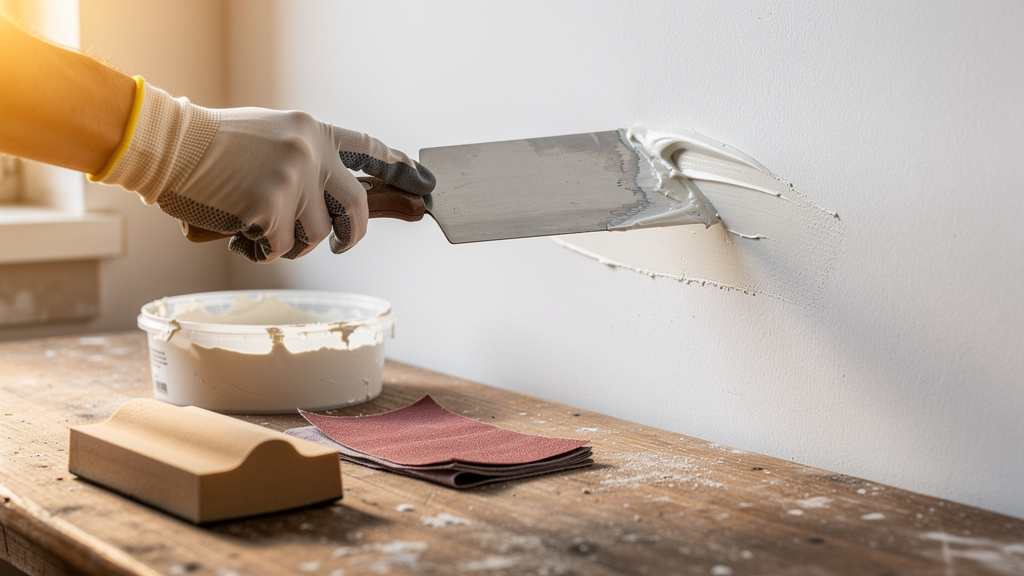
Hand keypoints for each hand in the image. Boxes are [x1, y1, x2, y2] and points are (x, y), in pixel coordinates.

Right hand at [92, 78, 433, 261]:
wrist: (169, 147)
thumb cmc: (213, 148)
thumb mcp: (270, 138)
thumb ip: (306, 160)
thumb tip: (336, 197)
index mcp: (312, 131)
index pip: (369, 149)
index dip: (400, 169)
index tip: (425, 185)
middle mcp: (310, 153)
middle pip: (355, 207)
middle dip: (353, 234)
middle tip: (341, 246)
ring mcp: (292, 180)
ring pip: (315, 236)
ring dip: (290, 242)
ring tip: (258, 227)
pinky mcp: (270, 208)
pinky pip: (281, 247)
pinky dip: (262, 248)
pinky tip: (240, 231)